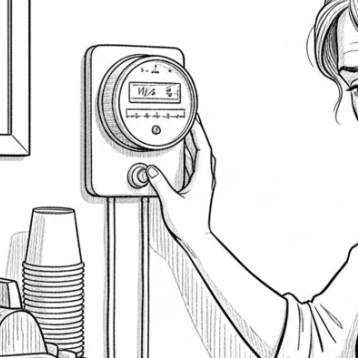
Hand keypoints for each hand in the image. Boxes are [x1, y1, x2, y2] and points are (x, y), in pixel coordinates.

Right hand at [147, 116, 216, 247]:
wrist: (196, 238)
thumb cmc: (189, 223)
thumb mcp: (171, 201)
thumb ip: (161, 184)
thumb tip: (152, 170)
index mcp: (203, 177)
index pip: (203, 148)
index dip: (198, 132)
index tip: (193, 119)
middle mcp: (205, 178)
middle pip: (202, 149)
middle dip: (195, 134)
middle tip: (187, 120)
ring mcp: (202, 183)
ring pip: (198, 157)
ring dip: (191, 144)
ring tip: (183, 131)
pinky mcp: (197, 188)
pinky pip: (193, 166)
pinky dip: (187, 156)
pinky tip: (180, 153)